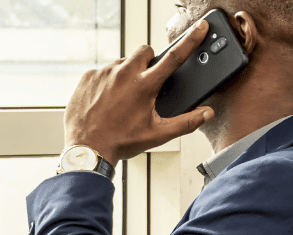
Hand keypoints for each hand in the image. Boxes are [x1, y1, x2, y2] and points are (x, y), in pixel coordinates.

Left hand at [65, 19, 214, 163]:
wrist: (87, 148)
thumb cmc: (120, 142)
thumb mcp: (157, 134)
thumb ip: (186, 123)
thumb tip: (206, 114)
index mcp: (145, 85)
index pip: (174, 57)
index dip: (190, 40)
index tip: (200, 27)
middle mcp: (124, 74)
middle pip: (145, 52)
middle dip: (149, 62)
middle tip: (146, 83)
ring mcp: (104, 73)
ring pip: (122, 62)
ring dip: (127, 74)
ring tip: (123, 97)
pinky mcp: (88, 76)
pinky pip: (103, 71)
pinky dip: (107, 82)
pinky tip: (106, 99)